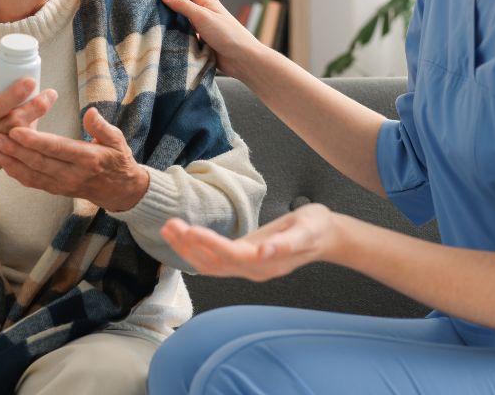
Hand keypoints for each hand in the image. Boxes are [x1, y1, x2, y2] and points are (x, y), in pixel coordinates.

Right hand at [0, 79, 55, 211]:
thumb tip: (1, 75)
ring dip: (35, 119)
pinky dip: (30, 135)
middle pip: (11, 122)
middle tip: (50, 94)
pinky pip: (19, 149)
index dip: (12, 95)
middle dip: (34, 107)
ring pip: (19, 137)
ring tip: (46, 101)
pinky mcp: (1, 165)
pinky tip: (36, 122)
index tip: (29, 82)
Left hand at [0, 106, 149, 211]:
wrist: (119, 190)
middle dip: (15, 150)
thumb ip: (101, 126)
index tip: (17, 130)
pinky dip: (16, 173)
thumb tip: (90, 112)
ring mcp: (63, 185)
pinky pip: (33, 183)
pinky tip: (3, 162)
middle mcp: (73, 174)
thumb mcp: (117, 140)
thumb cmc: (117, 160)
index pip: (57, 149)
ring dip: (10, 162)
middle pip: (39, 162)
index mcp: (88, 159)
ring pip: (32, 174)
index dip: (35, 141)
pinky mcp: (56, 190)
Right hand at [151, 0, 266, 80]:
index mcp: (206, 2)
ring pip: (182, 18)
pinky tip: (165, 36)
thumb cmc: (227, 35)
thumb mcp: (203, 17)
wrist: (243, 59)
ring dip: (169, 16)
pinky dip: (175, 32)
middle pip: (182, 1)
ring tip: (152, 16)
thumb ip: (184, 6)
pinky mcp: (202, 41)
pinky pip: (185, 34)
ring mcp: (203, 27)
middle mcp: (204, 13)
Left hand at [159, 203, 337, 281]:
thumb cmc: (316, 228)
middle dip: (189, 246)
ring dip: (187, 249)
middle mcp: (253, 269)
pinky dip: (195, 250)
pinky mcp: (243, 259)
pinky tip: (182, 238)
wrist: (325, 236)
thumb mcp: (306, 231)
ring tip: (169, 228)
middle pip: (213, 263)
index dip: (208, 244)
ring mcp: (247, 267)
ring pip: (209, 264)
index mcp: (266, 262)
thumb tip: (263, 252)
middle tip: (170, 225)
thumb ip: (285, 244)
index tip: (189, 229)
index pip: (230, 255)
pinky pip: (214, 260)